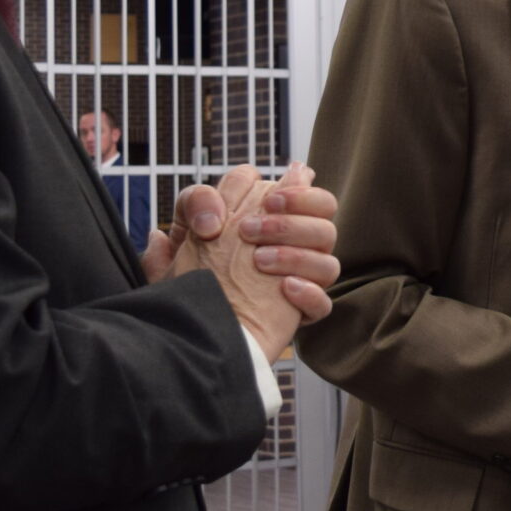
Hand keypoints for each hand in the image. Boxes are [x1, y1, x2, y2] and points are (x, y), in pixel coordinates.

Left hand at [152, 164, 341, 354]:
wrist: (191, 325)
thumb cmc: (188, 276)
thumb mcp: (182, 233)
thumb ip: (196, 204)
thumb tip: (225, 203)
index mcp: (273, 215)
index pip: (304, 185)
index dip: (294, 190)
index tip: (267, 201)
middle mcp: (293, 241)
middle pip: (326, 216)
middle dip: (293, 219)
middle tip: (251, 229)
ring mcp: (302, 276)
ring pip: (328, 259)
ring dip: (296, 255)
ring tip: (258, 262)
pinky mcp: (301, 311)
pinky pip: (323, 302)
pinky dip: (309, 293)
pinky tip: (284, 289)